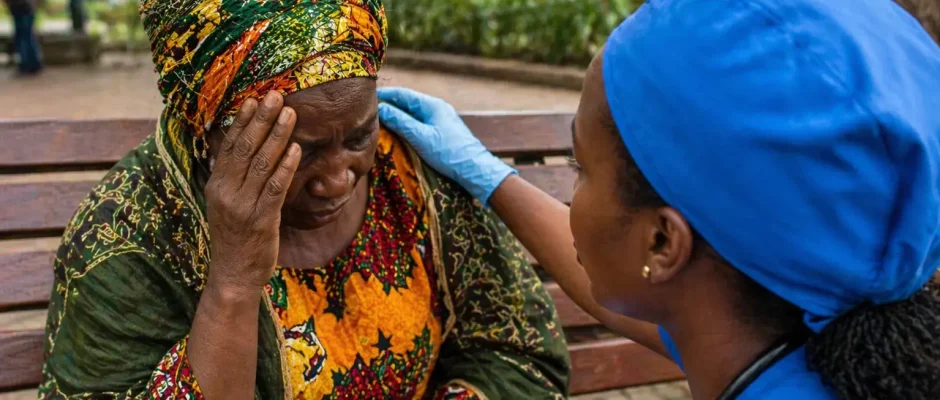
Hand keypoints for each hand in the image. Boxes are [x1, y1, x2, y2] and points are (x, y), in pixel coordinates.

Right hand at [204, 91, 299, 292]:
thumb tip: (243, 150)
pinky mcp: (261, 220)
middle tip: (276, 95)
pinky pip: (275, 188)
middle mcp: (226, 192)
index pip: (229, 145)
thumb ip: (233, 178)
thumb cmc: (235, 238)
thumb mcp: (226, 204)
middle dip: (262, 119)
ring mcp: (243, 206)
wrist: (233, 276)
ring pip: (262, 163)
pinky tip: (296, 149)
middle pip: (245, 148)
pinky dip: (286, 166)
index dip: (242, 121)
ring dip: (278, 136)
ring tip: (290, 114)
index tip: (254, 99)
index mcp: (216, 185)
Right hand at [377, 87, 515, 204]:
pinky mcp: (442, 132)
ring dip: (397, 116)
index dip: (384, 95)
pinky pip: (419, 123)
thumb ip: (400, 121)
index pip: (403, 94)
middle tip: (369, 112)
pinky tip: (398, 132)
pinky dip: (406, 125)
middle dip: (389, 105)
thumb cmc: (448, 153)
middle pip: (407, 102)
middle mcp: (437, 108)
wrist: (475, 170)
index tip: (367, 99)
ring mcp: (440, 120)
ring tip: (379, 122)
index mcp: (432, 105)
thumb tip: (381, 108)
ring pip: (413, 113)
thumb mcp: (420, 137)